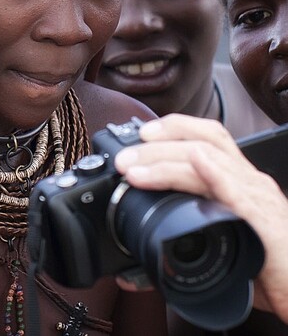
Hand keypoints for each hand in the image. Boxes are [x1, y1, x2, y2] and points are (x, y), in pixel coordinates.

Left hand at [113, 114, 287, 322]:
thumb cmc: (266, 262)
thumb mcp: (223, 234)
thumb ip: (189, 227)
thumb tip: (140, 244)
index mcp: (239, 179)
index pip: (209, 136)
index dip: (174, 128)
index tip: (140, 134)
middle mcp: (249, 181)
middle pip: (202, 144)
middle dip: (157, 147)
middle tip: (125, 159)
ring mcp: (257, 199)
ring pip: (211, 162)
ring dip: (166, 163)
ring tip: (135, 170)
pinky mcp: (264, 224)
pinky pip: (241, 194)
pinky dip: (216, 175)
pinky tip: (197, 164)